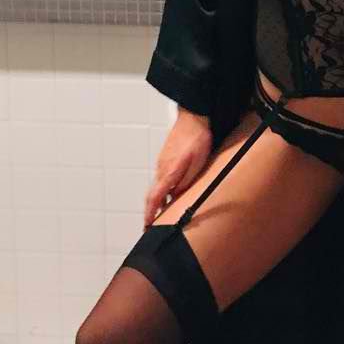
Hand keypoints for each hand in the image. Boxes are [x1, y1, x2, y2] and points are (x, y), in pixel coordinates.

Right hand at [143, 109, 212, 228]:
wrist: (194, 117)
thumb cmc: (197, 139)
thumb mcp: (196, 164)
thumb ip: (185, 182)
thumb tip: (175, 197)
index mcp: (168, 172)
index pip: (154, 198)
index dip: (150, 214)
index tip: (146, 226)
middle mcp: (161, 168)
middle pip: (153, 194)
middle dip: (151, 210)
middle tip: (152, 224)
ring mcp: (162, 162)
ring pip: (159, 185)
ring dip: (159, 200)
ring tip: (163, 212)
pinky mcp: (167, 157)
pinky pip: (163, 177)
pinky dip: (164, 188)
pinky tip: (172, 192)